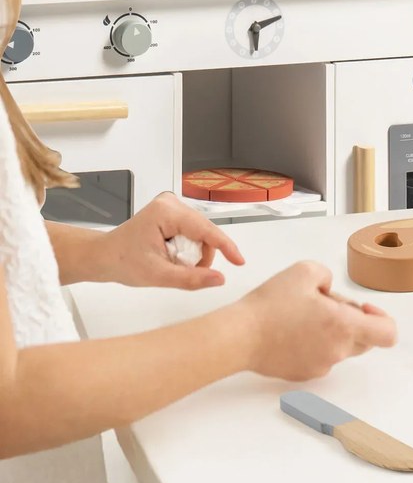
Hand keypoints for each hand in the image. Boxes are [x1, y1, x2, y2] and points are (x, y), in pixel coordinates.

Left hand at [98, 192, 244, 289]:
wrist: (102, 256)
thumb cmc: (122, 263)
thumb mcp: (158, 275)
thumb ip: (191, 278)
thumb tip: (220, 279)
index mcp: (167, 212)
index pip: (205, 230)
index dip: (225, 246)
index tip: (239, 261)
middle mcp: (172, 202)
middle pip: (204, 231)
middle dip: (200, 254)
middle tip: (182, 270)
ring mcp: (171, 205)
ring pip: (200, 232)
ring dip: (194, 252)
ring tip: (174, 264)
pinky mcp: (171, 211)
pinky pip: (192, 231)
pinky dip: (188, 247)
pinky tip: (173, 255)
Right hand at [238, 261, 397, 380]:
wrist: (239, 336)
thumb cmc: (271, 305)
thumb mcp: (306, 270)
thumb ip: (328, 276)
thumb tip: (329, 290)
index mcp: (344, 327)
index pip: (388, 334)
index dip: (381, 318)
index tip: (361, 307)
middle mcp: (337, 352)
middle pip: (364, 339)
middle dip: (352, 320)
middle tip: (325, 304)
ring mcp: (320, 366)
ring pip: (340, 347)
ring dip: (332, 331)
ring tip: (303, 315)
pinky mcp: (302, 374)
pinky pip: (320, 357)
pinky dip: (314, 343)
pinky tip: (291, 330)